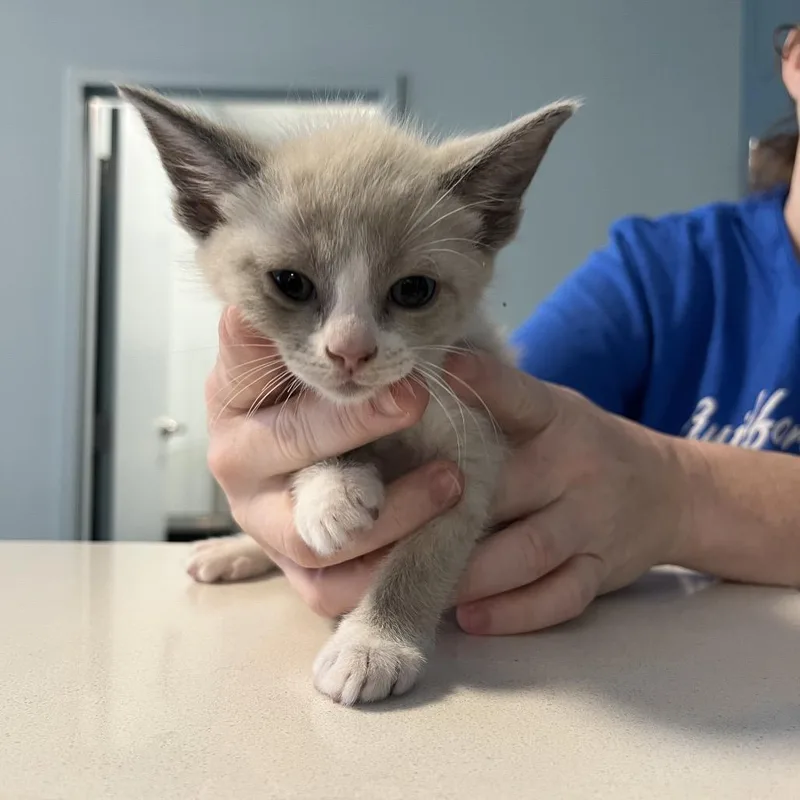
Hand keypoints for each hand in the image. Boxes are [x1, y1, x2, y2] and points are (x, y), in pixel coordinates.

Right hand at [205, 307, 463, 612]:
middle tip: (416, 397)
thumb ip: (291, 335)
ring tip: (450, 479)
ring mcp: (266, 527)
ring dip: (390, 512)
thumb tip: (266, 308)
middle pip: (289, 447)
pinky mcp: (300, 575)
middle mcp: (238, 464)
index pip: (253, 366)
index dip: (309, 356)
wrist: (344, 452)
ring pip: (315, 536)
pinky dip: (391, 566)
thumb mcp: (309, 353)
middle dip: (356, 423)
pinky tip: (441, 532)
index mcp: (234, 397)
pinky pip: (338, 588)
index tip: (364, 346)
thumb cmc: (327, 391)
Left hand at [282, 351, 687, 631]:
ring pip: (529, 552)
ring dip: (470, 573)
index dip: (482, 382)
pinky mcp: (602, 570)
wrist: (670, 490)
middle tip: (379, 532)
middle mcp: (575, 467)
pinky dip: (515, 612)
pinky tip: (471, 618)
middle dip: (443, 513)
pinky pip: (560, 597)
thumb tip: (412, 393)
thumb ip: (494, 408)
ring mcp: (592, 521)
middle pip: (507, 489)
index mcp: (555, 418)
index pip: (518, 395)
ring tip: (412, 584)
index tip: (441, 371)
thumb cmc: (581, 445)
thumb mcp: (549, 411)